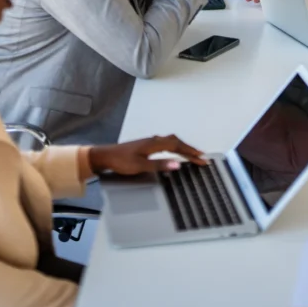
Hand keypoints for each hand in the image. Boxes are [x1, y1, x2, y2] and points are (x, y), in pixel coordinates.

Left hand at [86, 134, 206, 175]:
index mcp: (154, 144)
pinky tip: (174, 151)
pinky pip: (166, 143)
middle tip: (201, 157)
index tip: (202, 159)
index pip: (178, 147)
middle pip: (177, 142)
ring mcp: (150, 141)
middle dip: (190, 149)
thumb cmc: (121, 161)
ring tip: (192, 154)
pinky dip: (174, 147)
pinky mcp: (146, 145)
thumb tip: (177, 164)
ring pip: (171, 141)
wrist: (105, 156)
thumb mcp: (140, 166)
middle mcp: (154, 140)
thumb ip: (160, 165)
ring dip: (183, 147)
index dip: (191, 153)